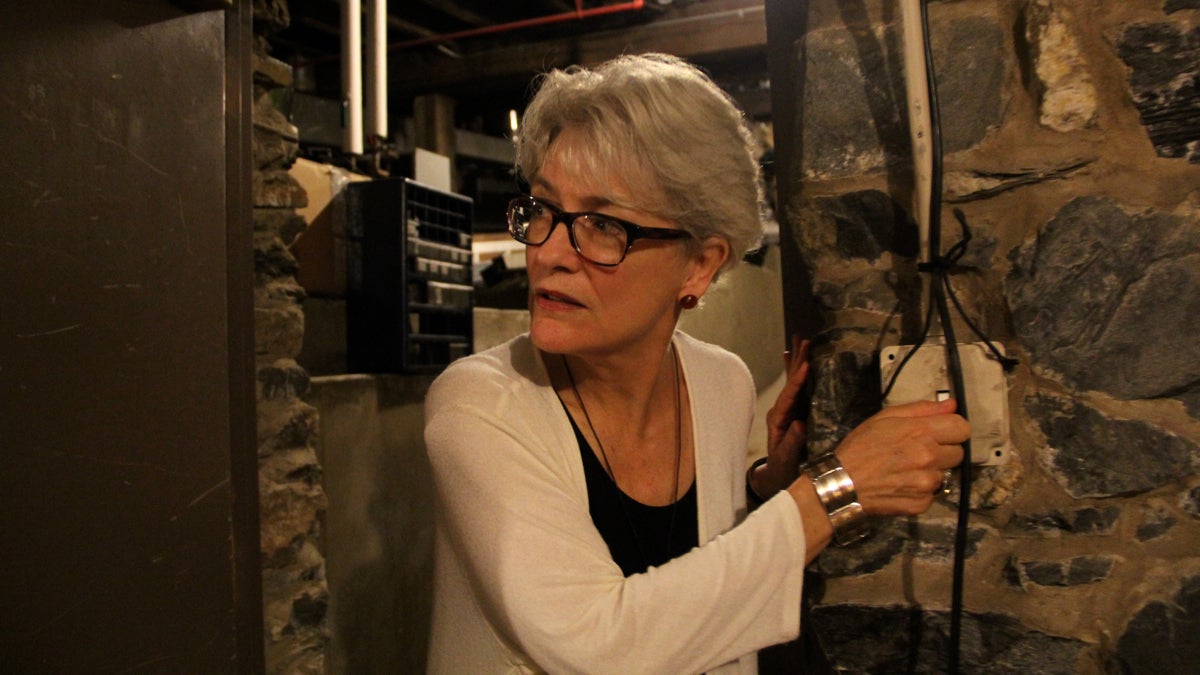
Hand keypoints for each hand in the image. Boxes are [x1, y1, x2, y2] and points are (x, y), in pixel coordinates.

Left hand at [752, 335, 810, 496]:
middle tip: (804, 339)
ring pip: (793, 380)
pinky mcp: (795, 410)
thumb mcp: (787, 458)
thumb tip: (800, 424)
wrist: (778, 475)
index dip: (797, 380)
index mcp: (778, 418)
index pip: (789, 396)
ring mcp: (787, 408)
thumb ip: (792, 442)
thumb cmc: (783, 468)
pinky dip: (795, 371)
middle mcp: (781, 409)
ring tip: (800, 339)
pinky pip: (796, 387)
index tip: (806, 364)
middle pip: (790, 381)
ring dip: (797, 360)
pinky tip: (793, 356)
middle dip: (798, 361)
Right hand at [834, 398, 968, 515]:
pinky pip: (933, 493)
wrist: (843, 484)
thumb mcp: (884, 418)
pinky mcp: (922, 503)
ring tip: (906, 470)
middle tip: (919, 452)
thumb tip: (951, 405)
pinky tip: (902, 484)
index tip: (940, 433)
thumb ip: (921, 409)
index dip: (951, 429)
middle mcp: (929, 458)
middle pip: (958, 453)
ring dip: (930, 471)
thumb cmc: (860, 447)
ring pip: (944, 474)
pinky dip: (921, 490)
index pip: (962, 428)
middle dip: (943, 451)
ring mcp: (927, 483)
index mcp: (921, 432)